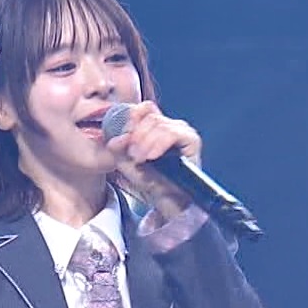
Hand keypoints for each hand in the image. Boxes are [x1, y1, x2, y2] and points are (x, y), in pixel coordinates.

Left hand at [105, 101, 200, 215]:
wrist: (164, 198)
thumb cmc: (147, 178)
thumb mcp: (125, 161)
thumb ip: (117, 148)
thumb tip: (116, 139)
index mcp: (154, 126)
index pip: (144, 108)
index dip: (131, 118)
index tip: (123, 136)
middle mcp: (169, 124)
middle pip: (149, 116)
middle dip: (136, 135)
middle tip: (132, 154)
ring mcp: (181, 130)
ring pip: (159, 124)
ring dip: (145, 142)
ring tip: (140, 159)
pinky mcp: (191, 140)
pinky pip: (173, 133)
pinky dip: (159, 143)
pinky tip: (151, 156)